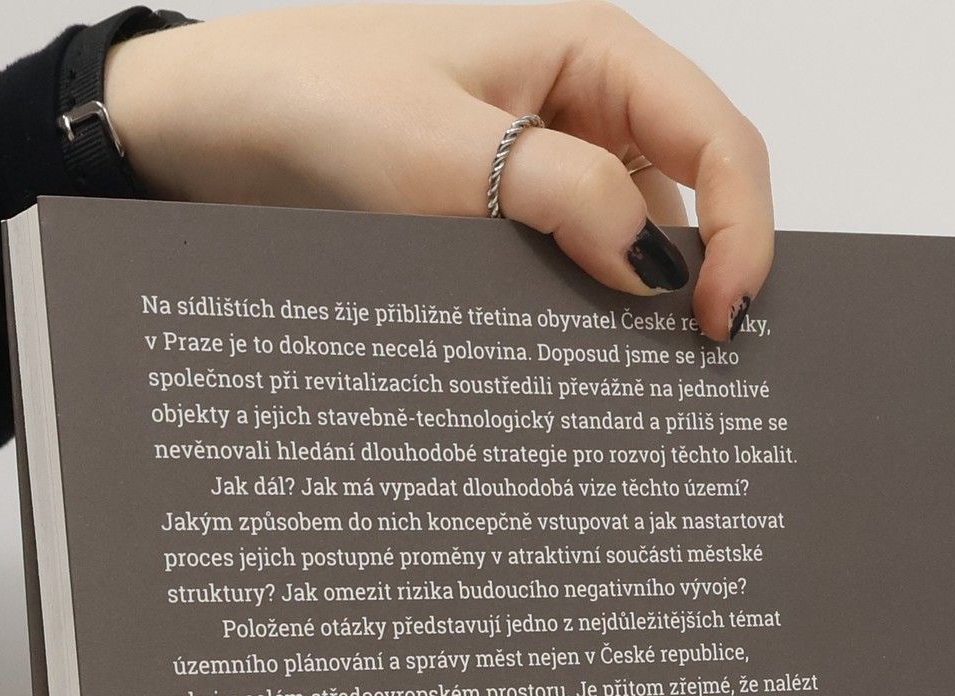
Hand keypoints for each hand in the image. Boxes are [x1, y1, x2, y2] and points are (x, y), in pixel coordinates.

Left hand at [103, 2, 772, 339]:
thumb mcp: (443, 151)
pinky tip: (579, 366)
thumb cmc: (316, 99)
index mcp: (593, 52)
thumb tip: (654, 265)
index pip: (718, 139)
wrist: (213, 129)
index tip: (717, 319)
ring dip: (641, 310)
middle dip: (705, 276)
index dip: (740, 230)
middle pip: (696, 194)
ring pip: (638, 242)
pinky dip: (586, 317)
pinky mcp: (509, 217)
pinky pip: (576, 268)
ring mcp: (549, 164)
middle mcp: (585, 104)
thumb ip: (561, 196)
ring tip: (639, 384)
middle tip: (697, 372)